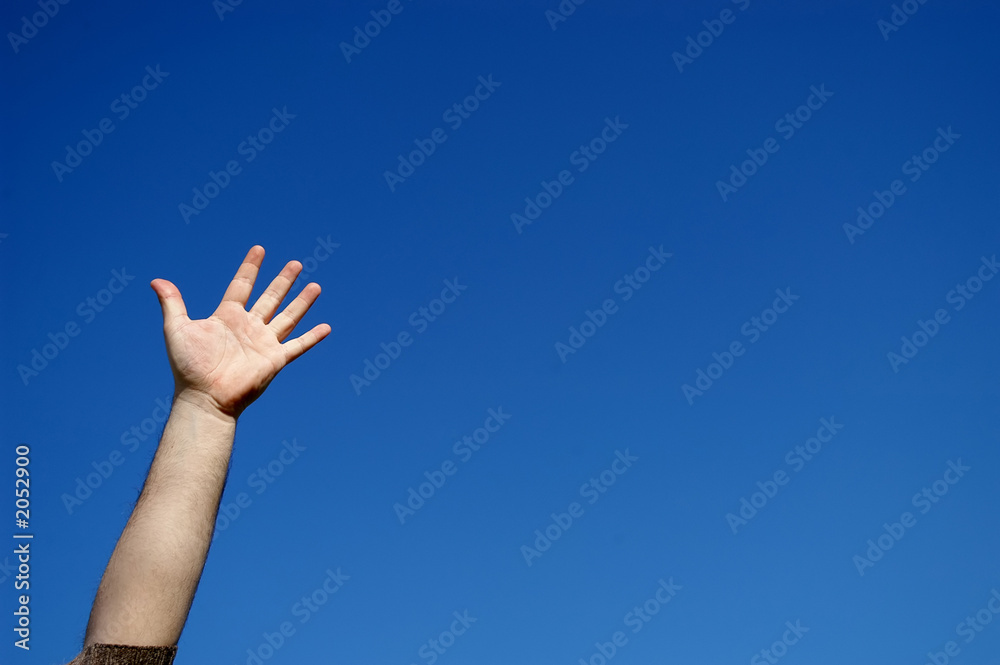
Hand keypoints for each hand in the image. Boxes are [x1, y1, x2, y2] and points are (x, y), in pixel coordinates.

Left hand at [150, 245, 330, 417]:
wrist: (205, 397)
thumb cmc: (188, 367)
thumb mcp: (177, 329)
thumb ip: (172, 304)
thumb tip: (156, 281)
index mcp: (227, 316)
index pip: (242, 285)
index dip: (250, 268)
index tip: (259, 249)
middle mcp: (249, 327)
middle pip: (271, 298)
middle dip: (283, 281)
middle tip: (296, 264)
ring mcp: (264, 342)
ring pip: (288, 316)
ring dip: (302, 302)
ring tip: (315, 286)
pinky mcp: (275, 359)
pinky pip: (298, 345)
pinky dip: (313, 337)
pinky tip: (326, 327)